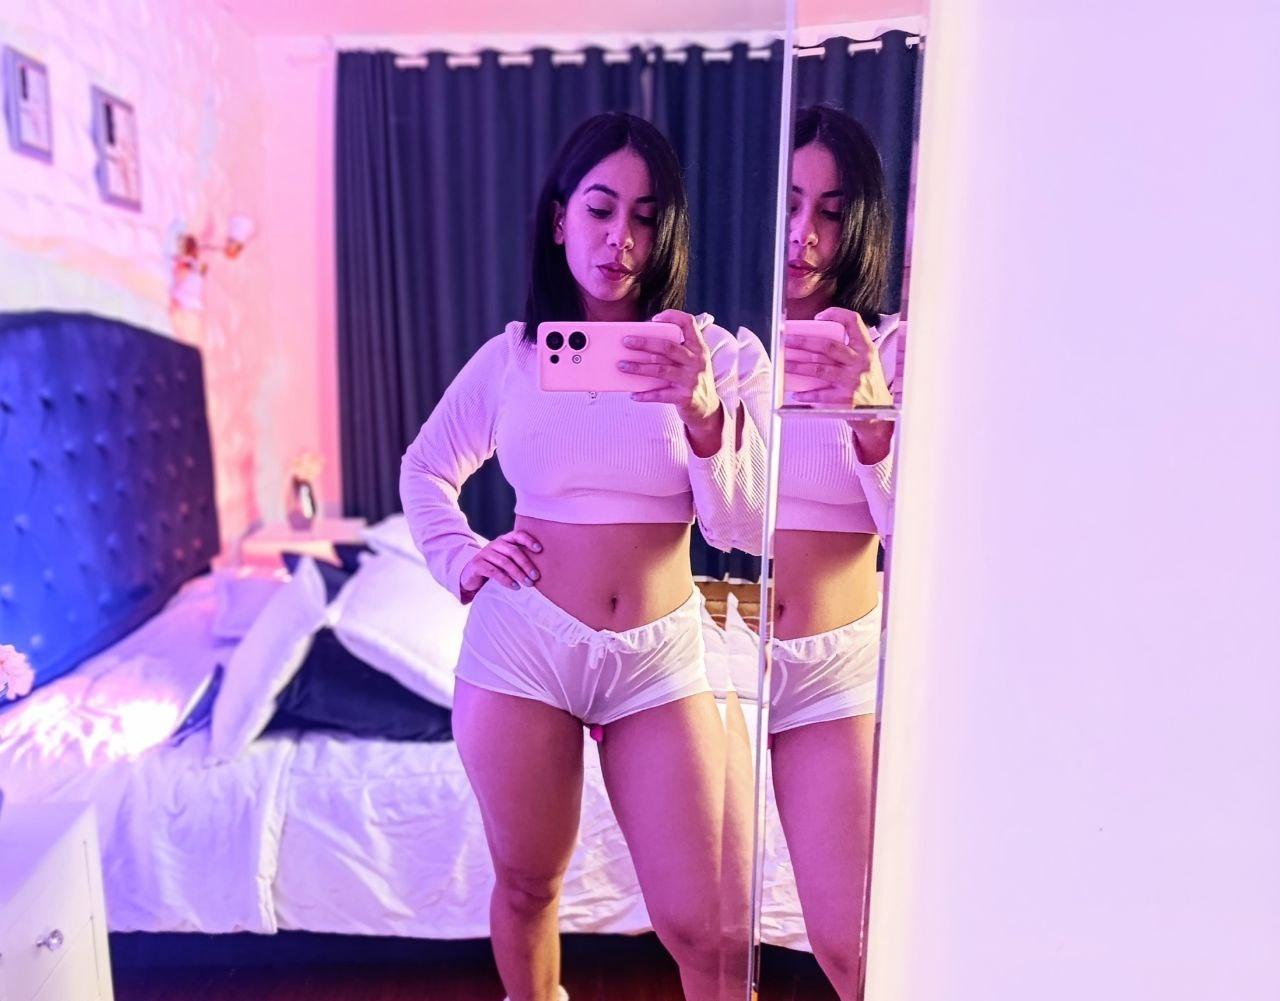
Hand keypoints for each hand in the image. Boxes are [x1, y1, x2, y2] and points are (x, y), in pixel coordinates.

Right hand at [460, 529, 542, 592]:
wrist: (470, 574)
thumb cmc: (494, 567)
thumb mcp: (506, 560)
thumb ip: (518, 559)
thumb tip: (540, 569)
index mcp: (504, 540)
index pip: (517, 535)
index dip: (528, 540)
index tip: (540, 550)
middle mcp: (494, 544)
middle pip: (513, 551)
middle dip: (526, 564)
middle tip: (536, 576)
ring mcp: (485, 553)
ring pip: (505, 562)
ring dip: (518, 574)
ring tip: (528, 583)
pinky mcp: (477, 564)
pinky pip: (494, 572)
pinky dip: (506, 580)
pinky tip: (515, 587)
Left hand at [617, 309, 722, 437]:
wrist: (708, 408)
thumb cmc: (692, 379)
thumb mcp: (691, 361)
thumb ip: (675, 350)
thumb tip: (641, 342)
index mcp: (699, 348)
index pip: (689, 323)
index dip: (672, 316)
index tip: (654, 319)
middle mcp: (696, 361)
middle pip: (667, 347)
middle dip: (644, 343)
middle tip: (626, 342)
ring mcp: (691, 380)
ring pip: (660, 370)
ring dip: (638, 367)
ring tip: (621, 365)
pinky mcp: (685, 398)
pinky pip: (660, 395)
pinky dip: (645, 394)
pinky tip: (632, 394)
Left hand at [784, 307, 892, 408]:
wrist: (879, 411)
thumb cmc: (868, 382)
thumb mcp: (867, 360)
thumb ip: (849, 347)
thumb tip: (817, 335)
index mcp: (866, 348)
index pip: (853, 322)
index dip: (835, 314)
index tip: (817, 318)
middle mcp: (860, 362)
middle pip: (827, 346)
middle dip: (803, 341)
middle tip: (787, 340)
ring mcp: (852, 381)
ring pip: (819, 369)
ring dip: (798, 366)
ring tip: (785, 363)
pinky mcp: (845, 400)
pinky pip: (820, 395)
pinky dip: (805, 394)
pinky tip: (796, 393)